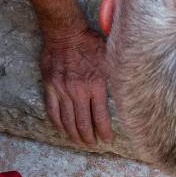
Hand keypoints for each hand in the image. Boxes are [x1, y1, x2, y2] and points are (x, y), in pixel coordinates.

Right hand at [40, 26, 112, 147]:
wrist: (64, 32)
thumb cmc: (89, 42)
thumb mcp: (108, 58)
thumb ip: (114, 77)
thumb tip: (125, 92)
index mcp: (95, 85)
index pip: (101, 116)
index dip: (104, 131)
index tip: (106, 139)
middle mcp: (78, 91)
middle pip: (83, 123)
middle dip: (89, 137)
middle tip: (92, 144)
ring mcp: (62, 90)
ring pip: (68, 120)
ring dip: (74, 134)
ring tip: (79, 141)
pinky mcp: (50, 87)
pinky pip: (53, 110)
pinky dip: (58, 123)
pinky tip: (63, 129)